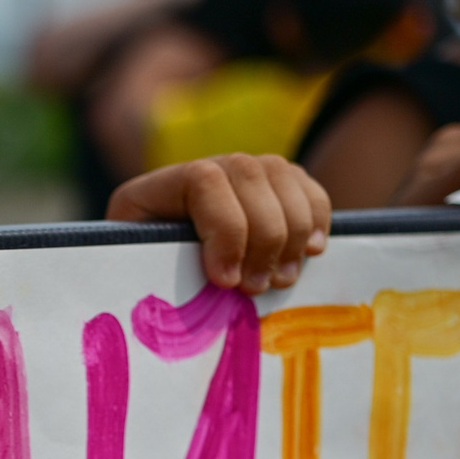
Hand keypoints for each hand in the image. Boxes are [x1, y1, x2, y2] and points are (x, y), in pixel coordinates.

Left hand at [108, 153, 330, 293]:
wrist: (157, 277)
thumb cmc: (149, 288)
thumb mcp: (143, 278)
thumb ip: (162, 274)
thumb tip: (210, 284)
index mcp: (155, 189)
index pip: (203, 181)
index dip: (225, 229)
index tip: (227, 280)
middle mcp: (202, 169)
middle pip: (250, 175)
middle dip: (263, 239)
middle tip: (256, 289)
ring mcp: (240, 174)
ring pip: (283, 177)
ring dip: (292, 234)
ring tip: (280, 280)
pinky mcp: (274, 187)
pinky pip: (307, 189)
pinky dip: (316, 220)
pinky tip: (310, 253)